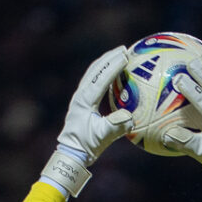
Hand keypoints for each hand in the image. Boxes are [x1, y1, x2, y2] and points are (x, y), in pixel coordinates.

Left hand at [41, 46, 132, 198]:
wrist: (72, 153)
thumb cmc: (87, 146)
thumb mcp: (102, 137)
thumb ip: (115, 126)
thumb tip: (130, 116)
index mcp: (85, 100)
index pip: (101, 78)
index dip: (114, 66)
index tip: (126, 56)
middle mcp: (81, 94)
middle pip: (95, 69)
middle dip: (110, 57)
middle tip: (125, 48)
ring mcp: (80, 97)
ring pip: (93, 72)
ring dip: (106, 62)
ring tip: (119, 54)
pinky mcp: (83, 101)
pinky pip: (94, 81)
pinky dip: (104, 72)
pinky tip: (114, 72)